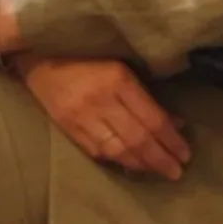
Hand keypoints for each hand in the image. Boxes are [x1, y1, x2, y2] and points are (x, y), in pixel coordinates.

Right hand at [14, 55, 190, 180]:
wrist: (37, 53)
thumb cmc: (87, 51)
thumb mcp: (122, 63)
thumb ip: (146, 92)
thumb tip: (175, 122)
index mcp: (118, 79)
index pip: (151, 118)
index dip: (171, 139)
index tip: (185, 153)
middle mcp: (100, 100)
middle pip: (137, 138)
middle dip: (160, 158)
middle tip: (177, 172)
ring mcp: (81, 116)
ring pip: (117, 150)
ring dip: (141, 164)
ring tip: (159, 172)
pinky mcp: (66, 127)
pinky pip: (95, 151)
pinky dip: (116, 161)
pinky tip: (130, 167)